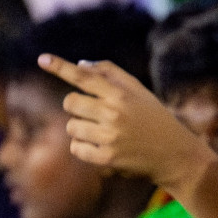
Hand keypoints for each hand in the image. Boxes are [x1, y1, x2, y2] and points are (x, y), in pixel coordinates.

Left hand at [52, 56, 199, 180]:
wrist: (175, 155)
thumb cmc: (154, 119)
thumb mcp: (140, 91)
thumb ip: (111, 74)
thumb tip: (80, 65)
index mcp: (121, 94)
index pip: (84, 77)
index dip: (60, 67)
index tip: (42, 59)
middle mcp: (114, 113)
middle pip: (70, 102)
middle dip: (76, 107)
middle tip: (94, 113)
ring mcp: (110, 137)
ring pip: (71, 127)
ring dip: (80, 129)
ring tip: (101, 132)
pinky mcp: (107, 159)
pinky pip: (76, 148)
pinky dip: (83, 147)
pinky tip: (99, 146)